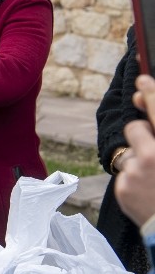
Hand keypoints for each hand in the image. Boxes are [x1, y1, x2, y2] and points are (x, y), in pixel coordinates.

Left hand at [114, 74, 154, 225]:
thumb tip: (144, 102)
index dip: (151, 93)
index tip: (142, 79)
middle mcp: (153, 157)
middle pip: (135, 129)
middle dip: (143, 136)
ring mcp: (135, 174)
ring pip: (129, 153)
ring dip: (139, 161)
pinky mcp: (122, 189)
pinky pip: (125, 174)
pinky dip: (134, 180)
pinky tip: (149, 194)